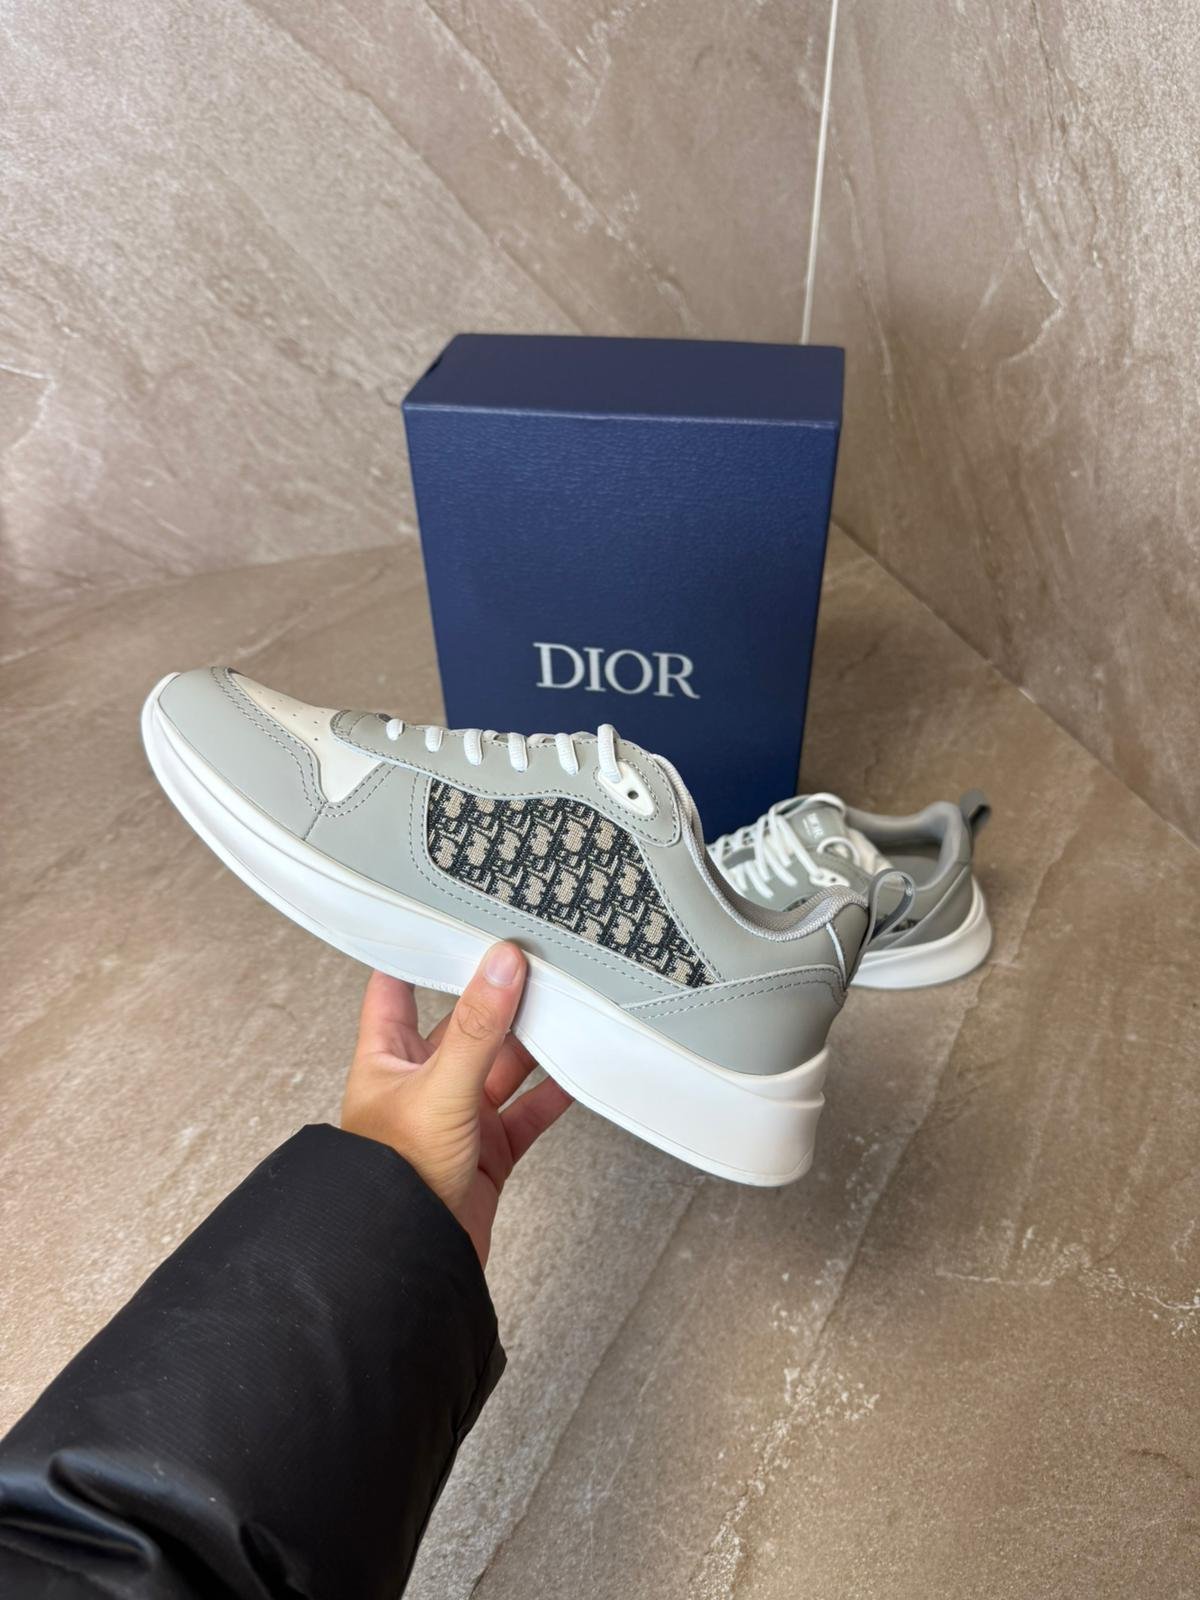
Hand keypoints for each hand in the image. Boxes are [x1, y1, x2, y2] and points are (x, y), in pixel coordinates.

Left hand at [341, 943, 571, 1264]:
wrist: (410, 1263)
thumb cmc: (392, 1184)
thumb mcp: (440, 1090)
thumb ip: (477, 1028)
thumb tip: (501, 965)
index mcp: (387, 1058)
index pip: (397, 985)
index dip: (420, 950)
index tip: (450, 915)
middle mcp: (422, 1081)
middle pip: (466, 1021)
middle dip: (499, 993)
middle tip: (534, 957)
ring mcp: (459, 1114)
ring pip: (504, 1062)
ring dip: (534, 1039)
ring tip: (568, 1003)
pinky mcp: (490, 1148)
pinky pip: (530, 1109)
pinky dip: (556, 1090)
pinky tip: (580, 1068)